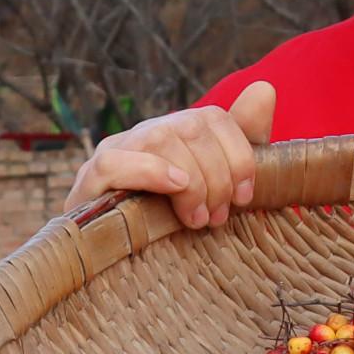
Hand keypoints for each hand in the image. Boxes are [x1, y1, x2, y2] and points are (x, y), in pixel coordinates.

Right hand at [68, 81, 277, 228]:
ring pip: (158, 140)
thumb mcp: (216, 188)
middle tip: (219, 217)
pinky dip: (151, 172)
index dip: (238, 154)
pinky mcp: (88, 180)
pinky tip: (175, 189)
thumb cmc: (172, 225)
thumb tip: (265, 88)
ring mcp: (114, 153)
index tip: (245, 196)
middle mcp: (146, 134)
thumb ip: (243, 143)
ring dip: (191, 183)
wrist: (116, 265)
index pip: (213, 117)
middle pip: (189, 128)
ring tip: (198, 218)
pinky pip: (115, 163)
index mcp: (177, 134)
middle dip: (216, 176)